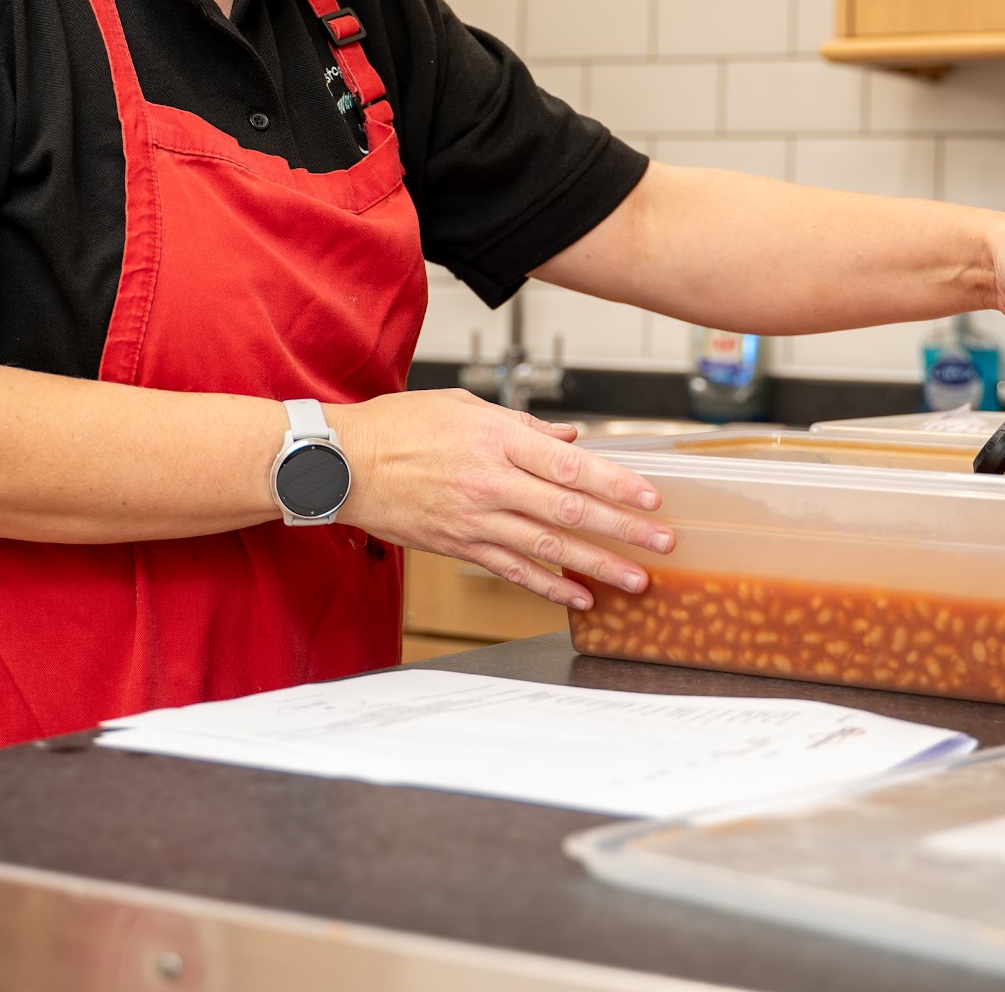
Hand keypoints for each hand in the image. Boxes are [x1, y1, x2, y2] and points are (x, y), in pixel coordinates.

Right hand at [328, 389, 673, 609]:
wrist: (341, 463)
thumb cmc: (400, 426)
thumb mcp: (464, 406)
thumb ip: (523, 424)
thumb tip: (570, 437)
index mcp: (496, 438)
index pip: (570, 464)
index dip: (616, 484)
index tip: (651, 497)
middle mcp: (490, 481)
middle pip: (568, 510)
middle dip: (622, 529)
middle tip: (663, 543)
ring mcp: (474, 518)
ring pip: (547, 548)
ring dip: (597, 566)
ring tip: (636, 579)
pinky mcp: (458, 545)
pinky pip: (512, 570)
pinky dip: (548, 586)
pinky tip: (579, 596)